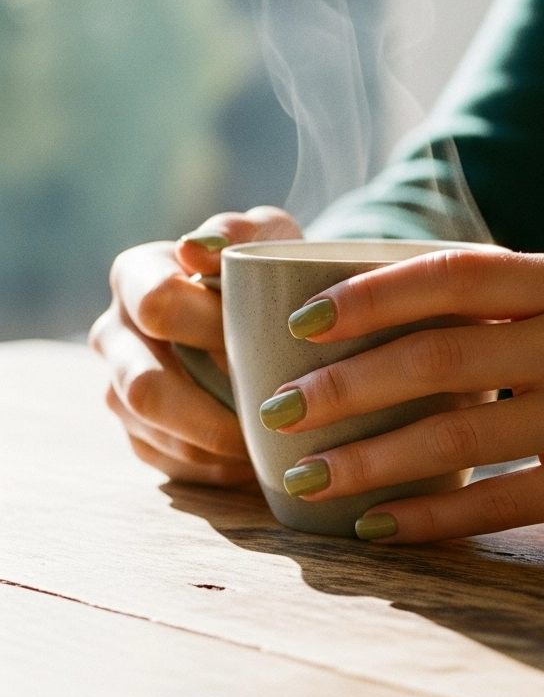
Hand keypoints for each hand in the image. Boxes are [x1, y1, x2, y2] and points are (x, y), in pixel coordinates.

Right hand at [89, 206, 300, 485]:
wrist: (273, 314)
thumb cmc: (268, 270)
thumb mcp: (267, 237)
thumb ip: (238, 231)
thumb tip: (195, 249)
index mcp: (135, 275)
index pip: (157, 305)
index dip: (212, 326)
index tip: (263, 335)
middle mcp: (114, 333)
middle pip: (143, 386)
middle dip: (210, 406)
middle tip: (274, 411)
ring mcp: (119, 388)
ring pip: (157, 434)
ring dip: (219, 444)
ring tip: (274, 441)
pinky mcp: (139, 434)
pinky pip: (171, 464)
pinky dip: (218, 466)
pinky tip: (258, 455)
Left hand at [261, 246, 543, 541]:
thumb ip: (501, 305)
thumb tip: (379, 314)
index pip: (452, 274)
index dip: (370, 296)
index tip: (301, 324)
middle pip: (441, 356)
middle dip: (346, 385)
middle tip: (277, 408)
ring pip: (462, 433)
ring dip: (372, 459)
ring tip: (306, 475)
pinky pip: (504, 501)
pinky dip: (435, 518)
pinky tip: (380, 527)